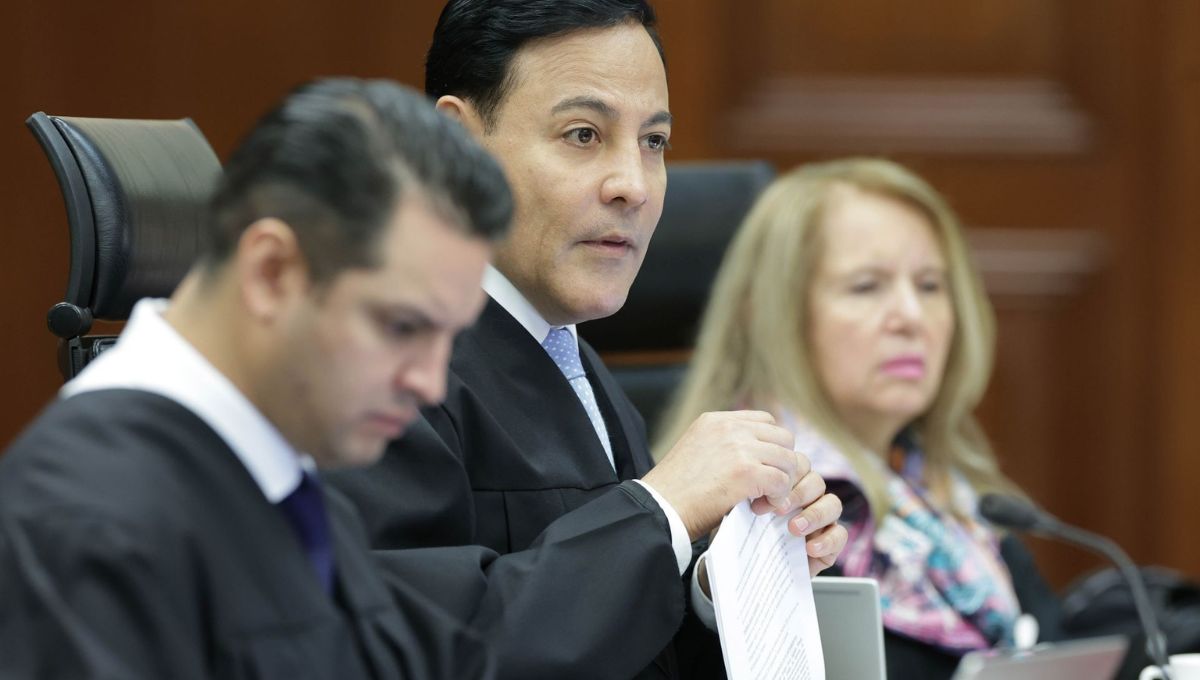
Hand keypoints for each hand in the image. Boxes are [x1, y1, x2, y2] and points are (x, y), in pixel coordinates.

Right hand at [642, 410, 801, 540]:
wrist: (658, 508)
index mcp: (715, 420)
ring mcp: (739, 447)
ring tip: (764, 498)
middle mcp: (729, 427)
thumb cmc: (675, 490)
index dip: (770, 446)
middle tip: (767, 486)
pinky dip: (777, 496)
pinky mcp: (747, 472)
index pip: (765, 421)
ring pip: (787, 459)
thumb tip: (755, 454)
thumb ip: (723, 445)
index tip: (762, 467)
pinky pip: (781, 481)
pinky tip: (760, 506)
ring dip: (782, 481)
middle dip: (781, 463)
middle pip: (783, 437)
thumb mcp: (697, 450)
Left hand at [751, 467, 846, 573]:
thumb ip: (748, 497)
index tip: (764, 495)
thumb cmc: (743, 536)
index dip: (786, 476)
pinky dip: (828, 540)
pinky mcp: (830, 543)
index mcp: (787, 485)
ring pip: (833, 504)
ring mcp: (822, 520)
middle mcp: (808, 499)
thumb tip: (746, 487)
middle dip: (799, 494)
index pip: (798, 466)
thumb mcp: (740, 514)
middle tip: (778, 511)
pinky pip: (840, 534)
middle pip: (816, 482)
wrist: (748, 572)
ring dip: (815, 514)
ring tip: (794, 529)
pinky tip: (810, 548)